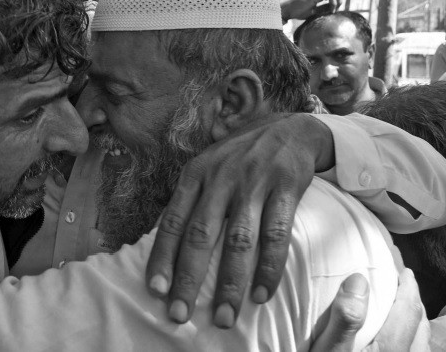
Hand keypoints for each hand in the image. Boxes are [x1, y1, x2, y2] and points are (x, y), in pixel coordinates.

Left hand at [145, 113, 334, 325]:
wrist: (289, 129)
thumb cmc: (240, 157)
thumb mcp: (208, 168)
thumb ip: (191, 200)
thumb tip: (169, 246)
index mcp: (195, 174)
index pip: (173, 221)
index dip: (162, 257)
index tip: (156, 290)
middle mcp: (220, 178)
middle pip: (200, 235)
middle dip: (189, 278)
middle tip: (181, 315)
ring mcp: (253, 183)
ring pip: (238, 240)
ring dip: (230, 283)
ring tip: (224, 316)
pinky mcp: (285, 188)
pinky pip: (276, 234)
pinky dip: (269, 268)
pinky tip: (262, 294)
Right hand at [281, 0, 341, 21]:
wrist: (288, 10)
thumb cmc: (298, 11)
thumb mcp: (313, 9)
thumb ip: (323, 7)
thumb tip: (332, 9)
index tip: (334, 9)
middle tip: (336, 9)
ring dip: (337, 1)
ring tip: (333, 10)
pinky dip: (333, 3)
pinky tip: (330, 10)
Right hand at [310, 269, 426, 350]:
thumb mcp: (330, 347)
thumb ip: (346, 317)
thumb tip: (358, 279)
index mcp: (390, 345)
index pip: (408, 309)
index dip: (408, 287)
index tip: (403, 271)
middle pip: (418, 325)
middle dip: (412, 302)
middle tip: (402, 285)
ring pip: (418, 342)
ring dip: (411, 321)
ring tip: (399, 308)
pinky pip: (410, 351)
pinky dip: (407, 338)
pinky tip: (390, 336)